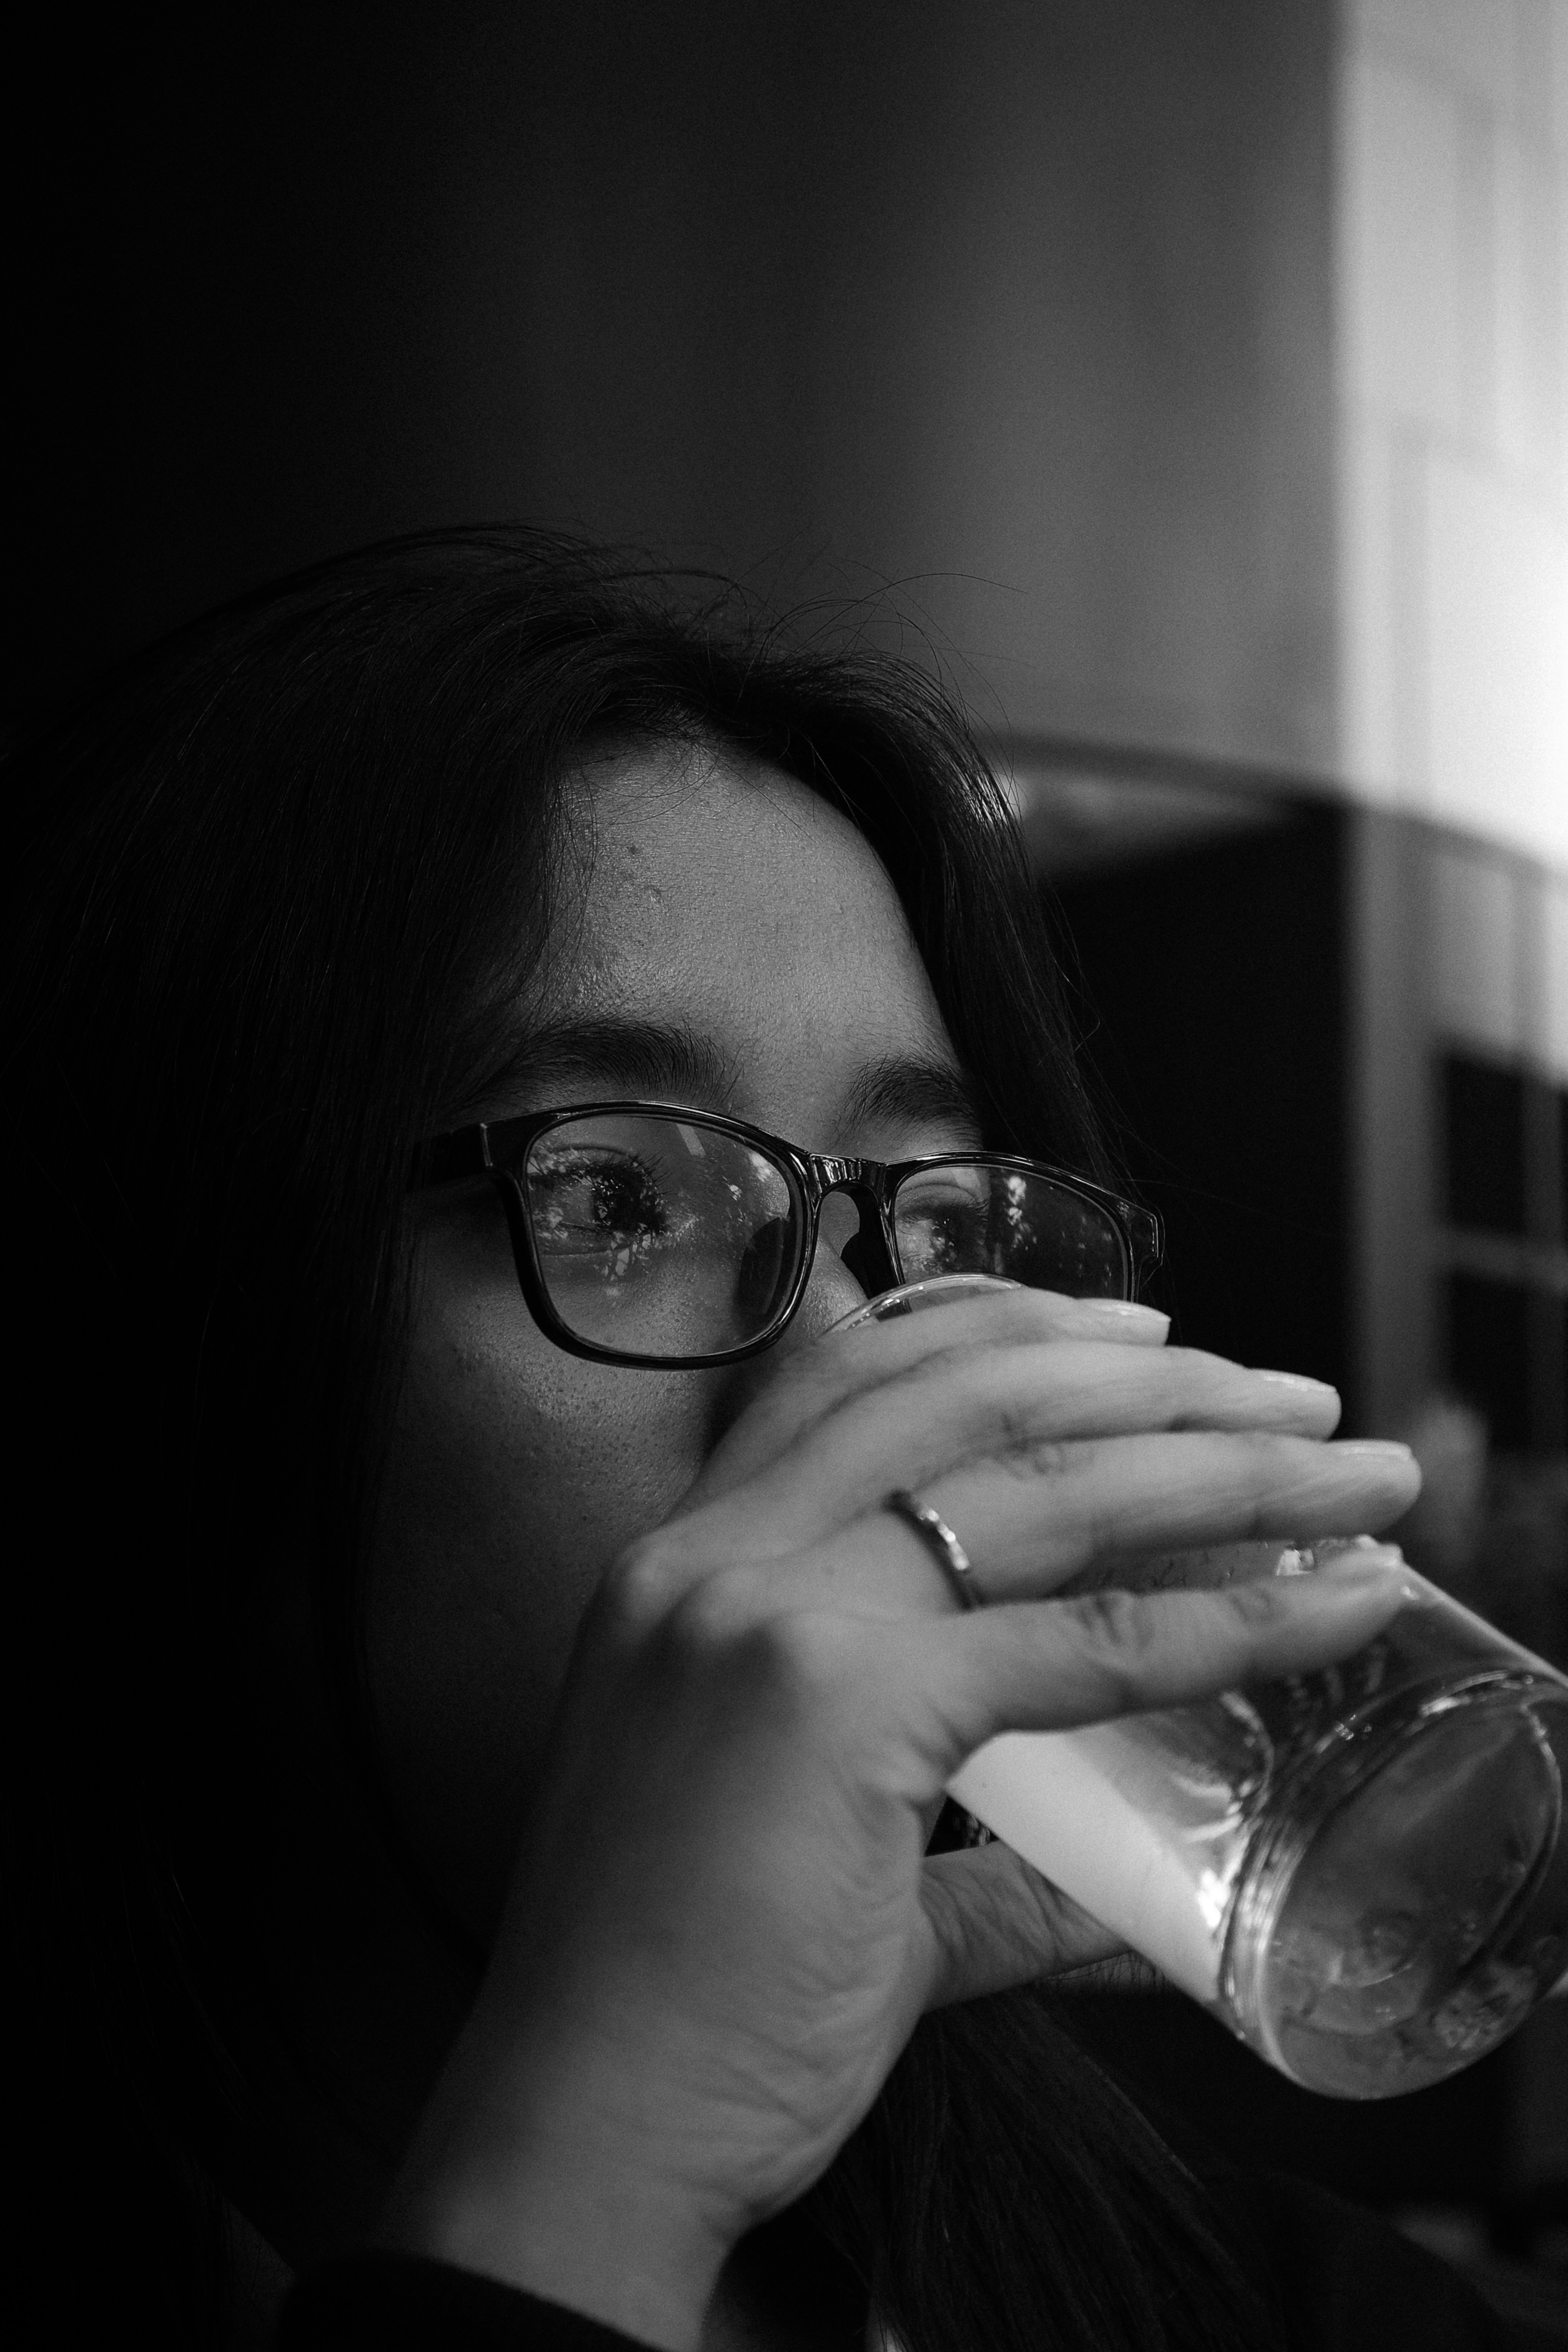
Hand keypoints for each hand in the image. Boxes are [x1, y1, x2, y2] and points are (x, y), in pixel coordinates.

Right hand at [381, 1289, 1418, 2346]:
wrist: (581, 2125)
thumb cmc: (680, 2003)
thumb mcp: (815, 1861)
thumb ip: (967, 1861)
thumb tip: (1107, 1898)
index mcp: (683, 1559)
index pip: (855, 1374)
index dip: (1008, 1328)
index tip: (1140, 1339)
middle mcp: (712, 1553)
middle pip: (961, 1391)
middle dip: (1149, 1374)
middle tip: (1285, 1389)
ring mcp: (766, 1612)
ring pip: (1031, 1479)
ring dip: (1215, 1458)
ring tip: (1336, 1464)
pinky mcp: (837, 1703)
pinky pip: (1075, 1640)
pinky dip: (1224, 1616)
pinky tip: (1322, 1608)